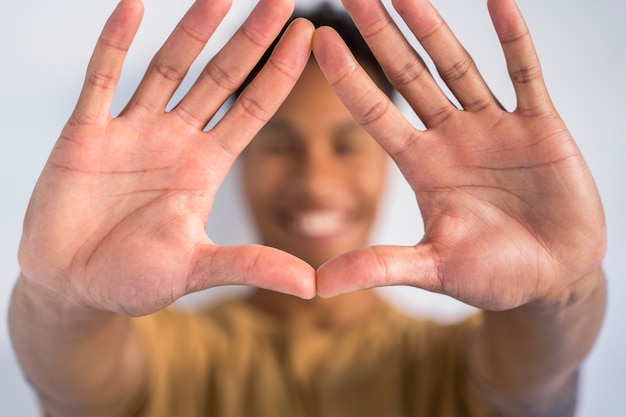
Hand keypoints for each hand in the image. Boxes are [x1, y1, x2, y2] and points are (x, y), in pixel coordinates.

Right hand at [18, 0, 315, 315]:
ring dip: (192, 31)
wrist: (73, 286)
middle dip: (249, 40)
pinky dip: (114, 45)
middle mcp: (175, 141)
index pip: (253, 109)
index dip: (279, 73)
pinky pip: (102, 80)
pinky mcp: (86, 134)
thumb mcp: (196, 268)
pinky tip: (133, 8)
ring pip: (167, 69)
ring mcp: (132, 132)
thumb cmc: (134, 279)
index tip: (307, 35)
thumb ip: (249, 265)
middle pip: (220, 79)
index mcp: (206, 167)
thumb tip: (312, 287)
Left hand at [314, 0, 605, 309]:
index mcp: (421, 167)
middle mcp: (450, 138)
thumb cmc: (491, 274)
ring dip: (434, 28)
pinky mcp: (538, 126)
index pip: (375, 113)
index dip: (348, 78)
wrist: (552, 276)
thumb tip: (316, 286)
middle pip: (410, 77)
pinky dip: (514, 40)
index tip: (317, 40)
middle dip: (383, 36)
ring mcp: (493, 127)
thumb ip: (379, 266)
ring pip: (458, 67)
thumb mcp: (432, 269)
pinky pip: (525, 74)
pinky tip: (498, 1)